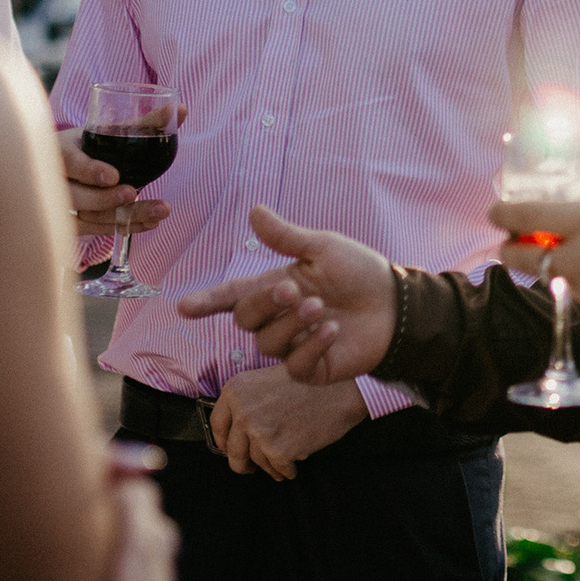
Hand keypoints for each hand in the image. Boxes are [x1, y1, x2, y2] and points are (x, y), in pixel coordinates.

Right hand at [60, 124, 171, 242]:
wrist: (62, 165)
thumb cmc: (89, 144)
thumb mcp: (106, 130)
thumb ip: (143, 123)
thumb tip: (180, 109)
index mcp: (61, 150)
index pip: (70, 162)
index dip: (89, 171)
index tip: (113, 176)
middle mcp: (58, 180)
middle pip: (77, 196)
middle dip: (106, 199)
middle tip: (133, 194)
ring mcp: (63, 205)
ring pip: (89, 217)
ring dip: (125, 217)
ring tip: (158, 213)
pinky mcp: (73, 224)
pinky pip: (97, 230)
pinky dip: (124, 227)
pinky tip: (149, 224)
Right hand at [178, 204, 399, 383]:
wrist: (395, 304)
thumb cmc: (359, 272)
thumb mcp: (323, 248)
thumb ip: (286, 237)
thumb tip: (254, 211)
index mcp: (276, 287)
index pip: (232, 296)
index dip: (207, 301)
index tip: (183, 307)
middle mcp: (279, 318)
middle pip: (245, 318)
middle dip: (265, 304)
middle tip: (294, 290)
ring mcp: (293, 345)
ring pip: (267, 342)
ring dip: (293, 323)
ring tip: (321, 307)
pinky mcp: (311, 369)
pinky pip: (295, 364)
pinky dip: (312, 345)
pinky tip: (333, 329)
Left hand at [210, 365, 369, 478]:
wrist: (343, 387)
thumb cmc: (312, 381)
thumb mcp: (268, 379)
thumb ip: (248, 401)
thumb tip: (237, 432)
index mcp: (236, 389)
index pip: (217, 425)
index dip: (223, 441)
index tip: (230, 449)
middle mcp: (242, 410)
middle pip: (233, 451)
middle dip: (243, 462)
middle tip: (250, 467)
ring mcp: (259, 431)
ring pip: (256, 462)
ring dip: (269, 465)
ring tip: (284, 459)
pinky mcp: (278, 449)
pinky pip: (277, 469)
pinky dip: (286, 469)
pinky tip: (296, 459)